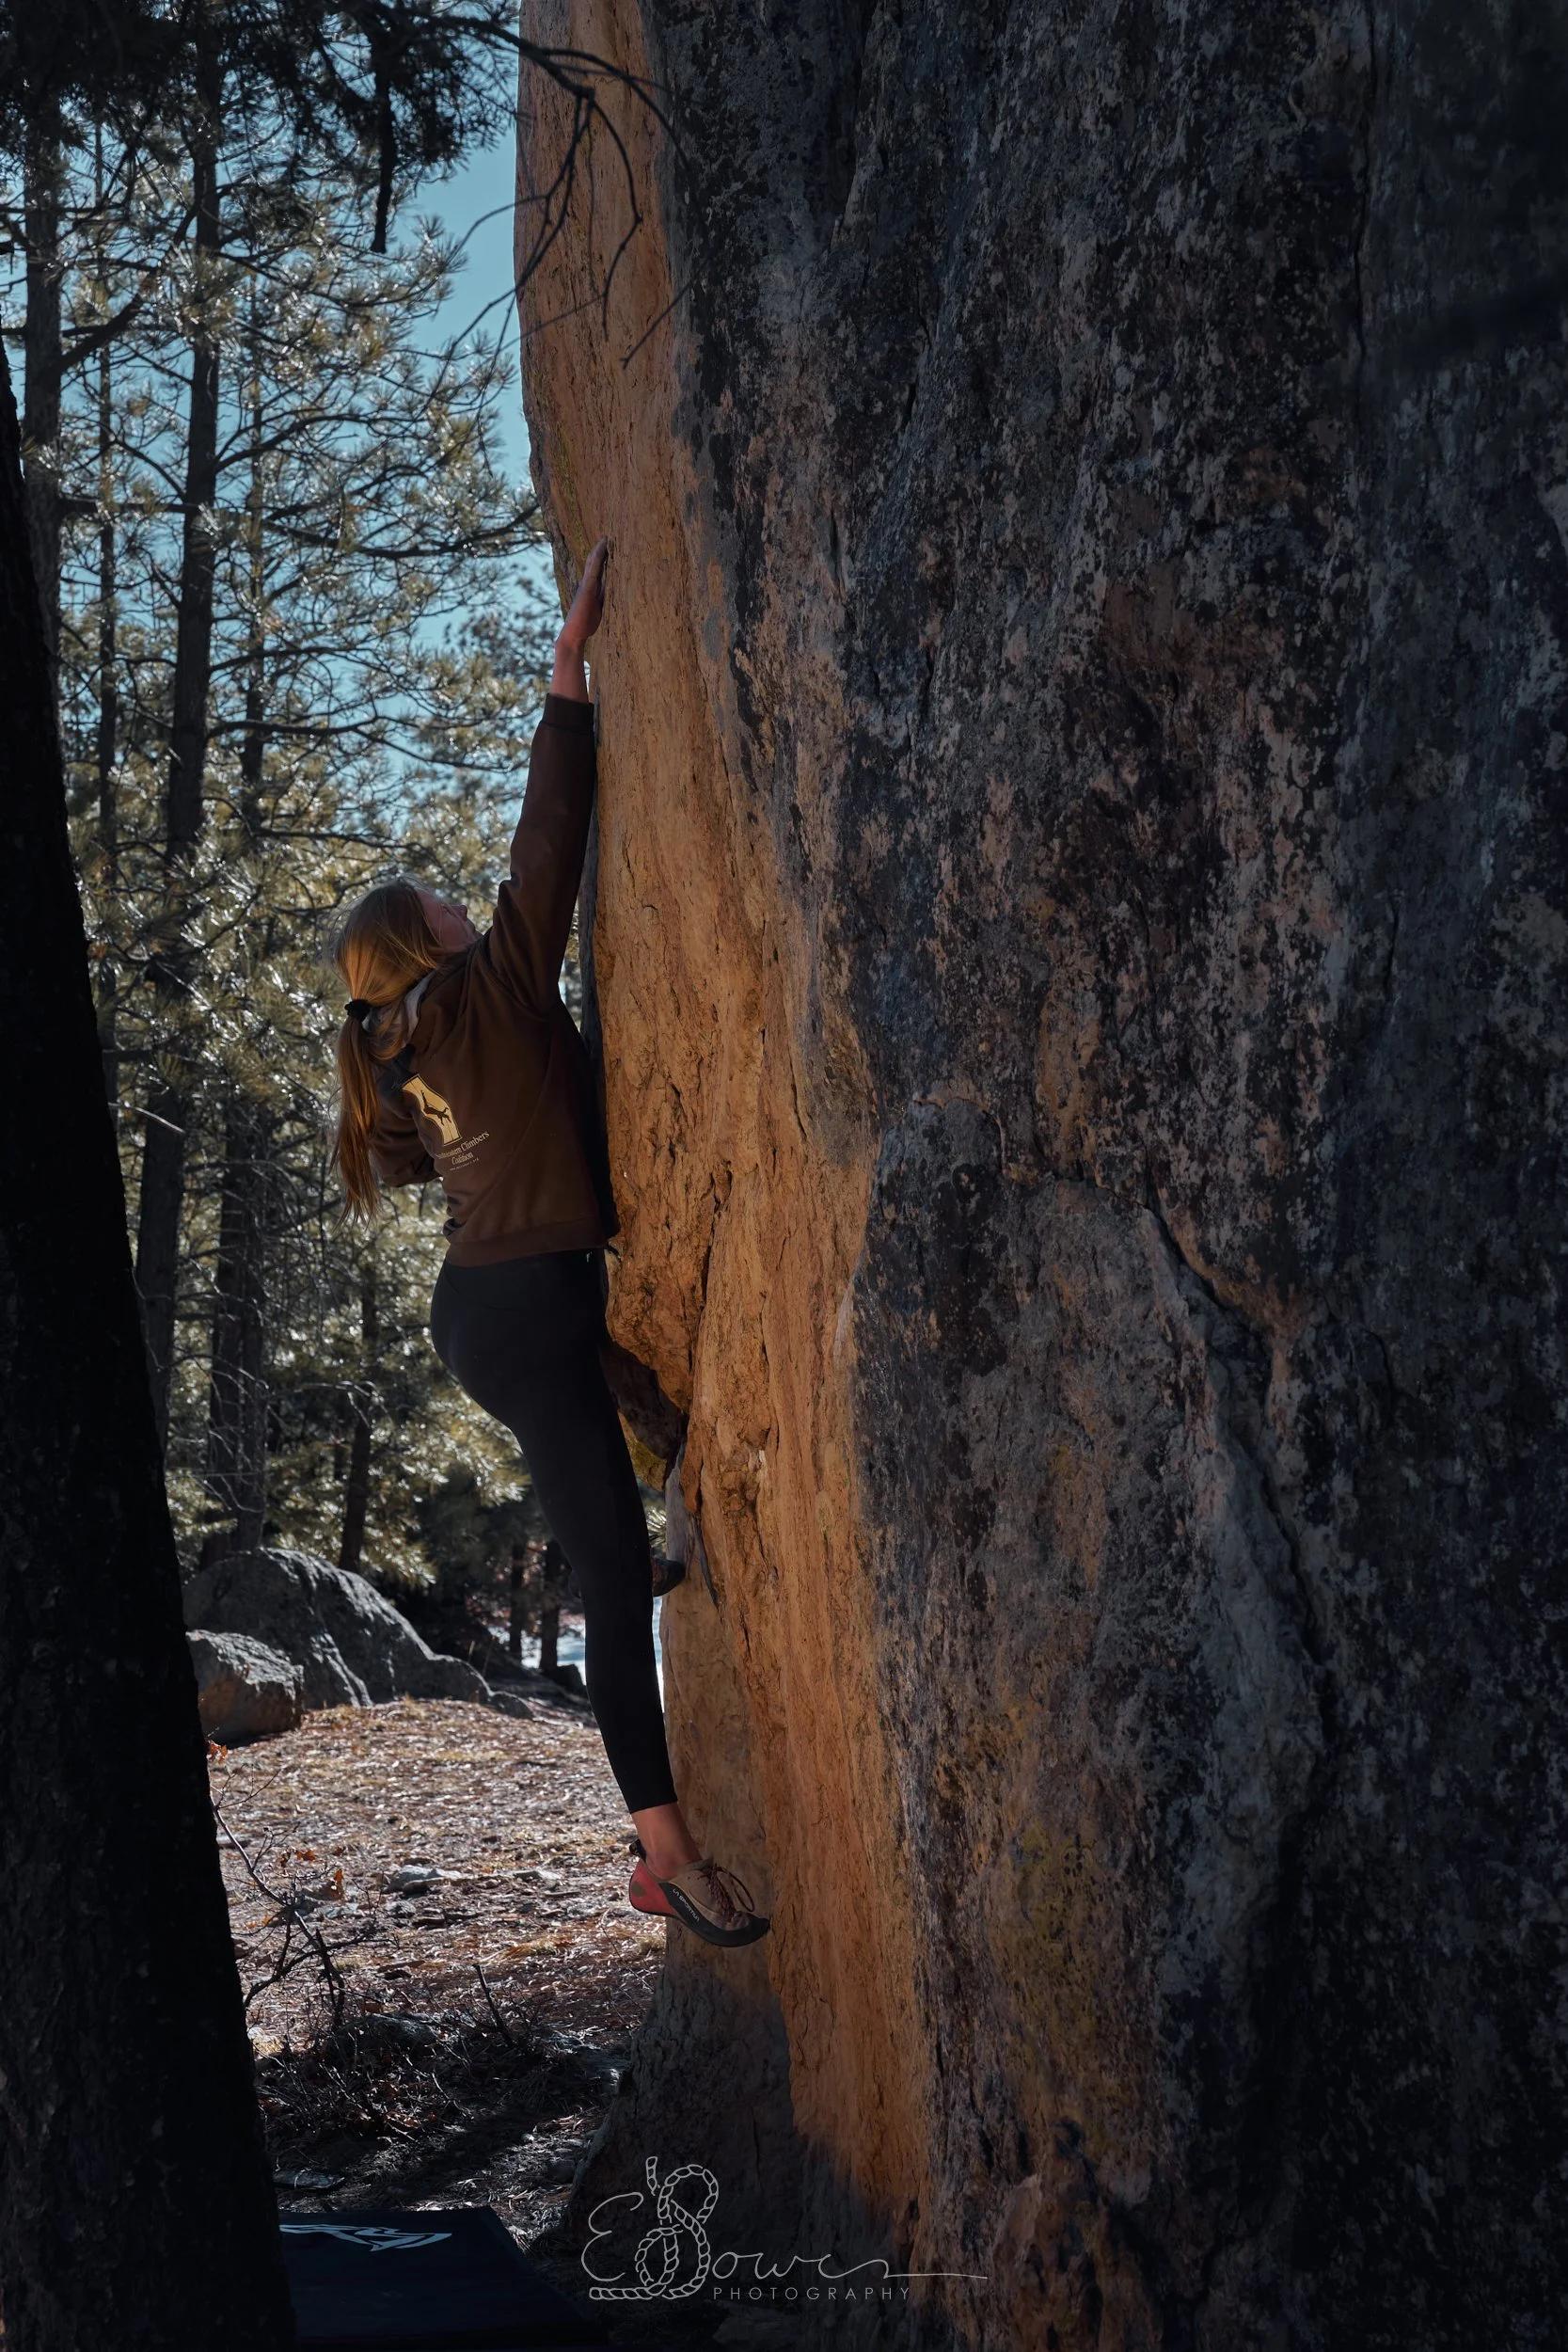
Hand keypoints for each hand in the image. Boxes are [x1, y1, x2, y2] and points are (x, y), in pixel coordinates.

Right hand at [558, 536, 607, 651]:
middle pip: (594, 562)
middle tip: (609, 536)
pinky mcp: (586, 590)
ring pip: (593, 563)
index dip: (603, 557)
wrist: (573, 635)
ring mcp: (585, 585)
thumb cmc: (586, 624)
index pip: (597, 569)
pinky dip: (598, 558)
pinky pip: (593, 570)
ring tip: (607, 538)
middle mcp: (587, 584)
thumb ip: (605, 598)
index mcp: (591, 588)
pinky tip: (603, 549)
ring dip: (599, 550)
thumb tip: (616, 591)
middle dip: (601, 549)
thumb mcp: (600, 609)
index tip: (610, 546)